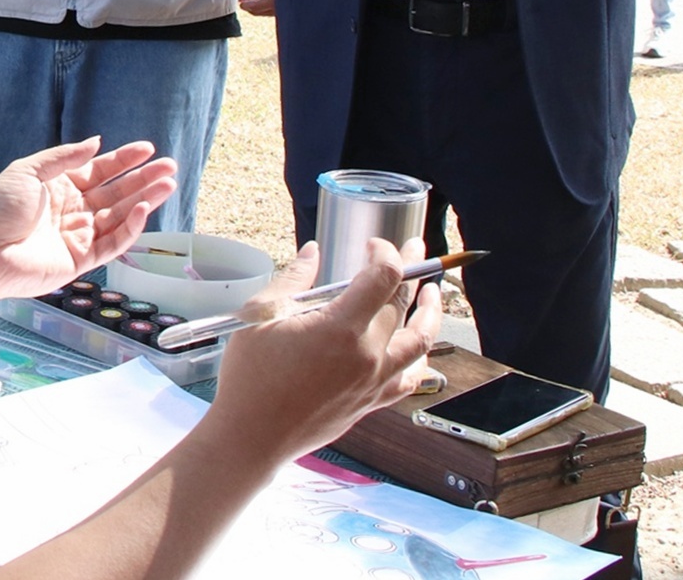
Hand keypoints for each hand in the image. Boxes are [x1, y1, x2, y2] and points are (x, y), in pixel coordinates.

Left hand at [0, 139, 177, 300]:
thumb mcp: (27, 171)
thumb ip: (63, 157)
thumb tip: (96, 143)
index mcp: (60, 187)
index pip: (100, 170)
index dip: (124, 160)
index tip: (147, 149)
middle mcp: (73, 210)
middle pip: (116, 192)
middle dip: (143, 179)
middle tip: (170, 167)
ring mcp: (79, 235)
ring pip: (120, 216)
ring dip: (144, 201)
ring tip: (168, 185)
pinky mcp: (81, 260)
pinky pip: (112, 243)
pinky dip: (129, 228)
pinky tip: (142, 210)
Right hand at [204, 239, 440, 465]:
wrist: (251, 437)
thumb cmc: (250, 378)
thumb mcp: (260, 315)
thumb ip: (293, 279)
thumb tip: (313, 252)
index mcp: (341, 327)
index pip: (383, 277)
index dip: (385, 252)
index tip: (373, 245)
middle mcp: (367, 355)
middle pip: (403, 302)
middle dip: (411, 269)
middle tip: (412, 249)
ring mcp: (373, 382)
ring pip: (421, 341)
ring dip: (430, 312)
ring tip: (432, 293)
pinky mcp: (371, 403)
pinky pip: (410, 379)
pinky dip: (422, 359)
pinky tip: (421, 348)